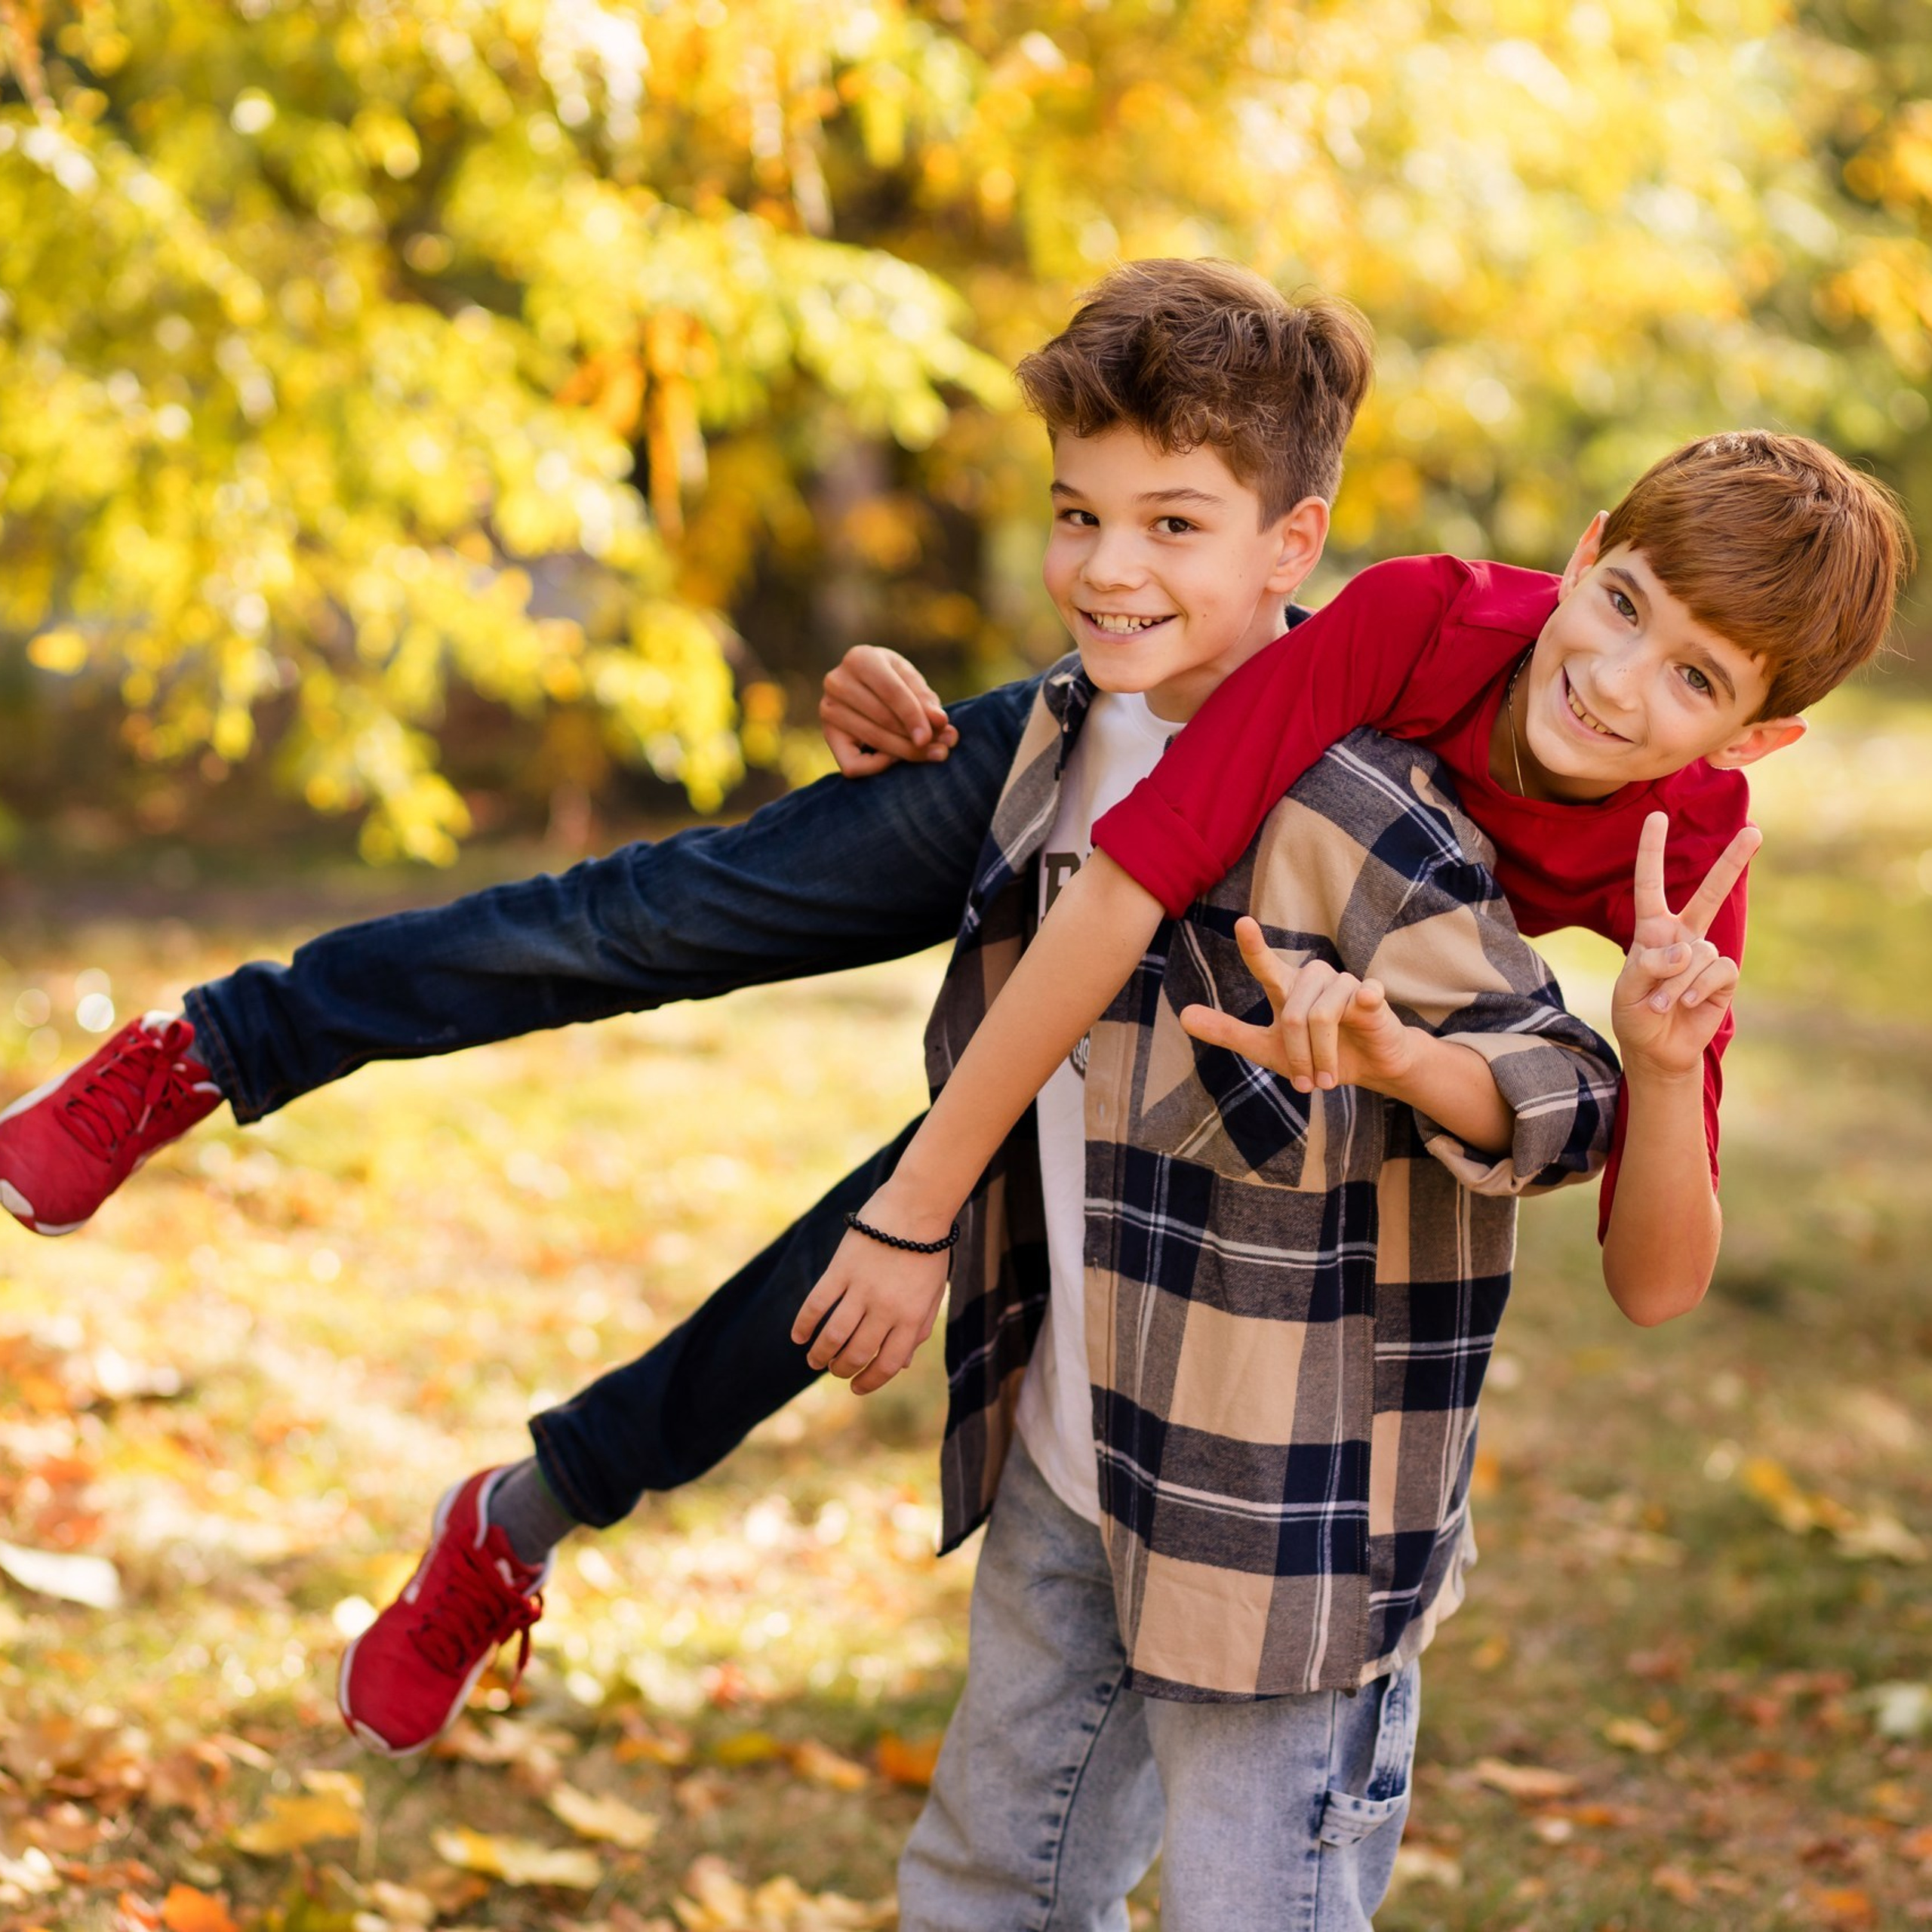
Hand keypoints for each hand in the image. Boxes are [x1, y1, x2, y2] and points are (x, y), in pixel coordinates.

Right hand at [789, 1192, 950, 1393]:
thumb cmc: (928, 1250)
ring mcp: (862, 1289)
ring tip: (813, 1360)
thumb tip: (902, 1364)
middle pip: (857, 1353)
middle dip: (841, 1369)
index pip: (888, 1364)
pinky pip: (817, 1303)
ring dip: (820, 1354)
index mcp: (911, 1317)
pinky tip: (798, 1337)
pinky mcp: (841, 1269)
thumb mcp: (932, 1293)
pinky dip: (804, 1324)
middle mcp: (886, 1308)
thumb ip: (918, 1328)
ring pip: (833, 1335)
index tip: (856, 1388)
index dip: (870, 1382)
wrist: (918, 1205)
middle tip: (834, 1371)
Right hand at [819, 646, 957, 776]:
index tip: (932, 736)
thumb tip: (940, 722)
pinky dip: (877, 767)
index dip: (914, 716)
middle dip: (915, 739)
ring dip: (905, 752)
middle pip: (883, 719)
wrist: (864, 687)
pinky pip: (852, 764)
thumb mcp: (911, 682)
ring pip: (872, 740)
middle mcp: (837, 681)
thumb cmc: (893, 682)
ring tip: (930, 753)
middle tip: (942, 750)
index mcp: (860, 658)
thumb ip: (926, 700)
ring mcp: (828, 709)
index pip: (891, 692)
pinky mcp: (828, 735)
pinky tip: (894, 758)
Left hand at [1178, 916, 1415, 1093]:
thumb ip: (1228, 1031)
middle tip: (1308, 1083)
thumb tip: (1183, 1015)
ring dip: (1323, 1057)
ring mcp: (1343, 983)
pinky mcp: (1371, 993)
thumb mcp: (1266, 1048)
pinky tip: (1364, 1008)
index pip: (1264, 965)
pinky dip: (1361, 1007)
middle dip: (1299, 1058)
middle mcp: (1312, 977)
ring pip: (1321, 1018)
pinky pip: (1361, 996)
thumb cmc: (1316, 1054)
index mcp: (1286, 987)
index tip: (1242, 923)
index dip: (1253, 946)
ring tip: (1327, 1078)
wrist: (1368, 1068)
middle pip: (1293, 1017)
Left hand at [1611, 812, 1760, 1078]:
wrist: (1657, 1048)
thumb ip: (1649, 965)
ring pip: (1697, 954)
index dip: (1651, 852)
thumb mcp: (1628, 989)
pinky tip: (1684, 1004)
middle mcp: (1682, 935)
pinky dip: (1696, 988)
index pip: (1651, 884)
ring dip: (1676, 982)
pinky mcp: (1723, 977)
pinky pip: (1716, 971)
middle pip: (1708, 893)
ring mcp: (1705, 955)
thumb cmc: (1636, 1015)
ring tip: (1661, 1004)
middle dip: (1731, 863)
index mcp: (1652, 930)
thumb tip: (1687, 949)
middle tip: (1754, 831)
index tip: (1657, 817)